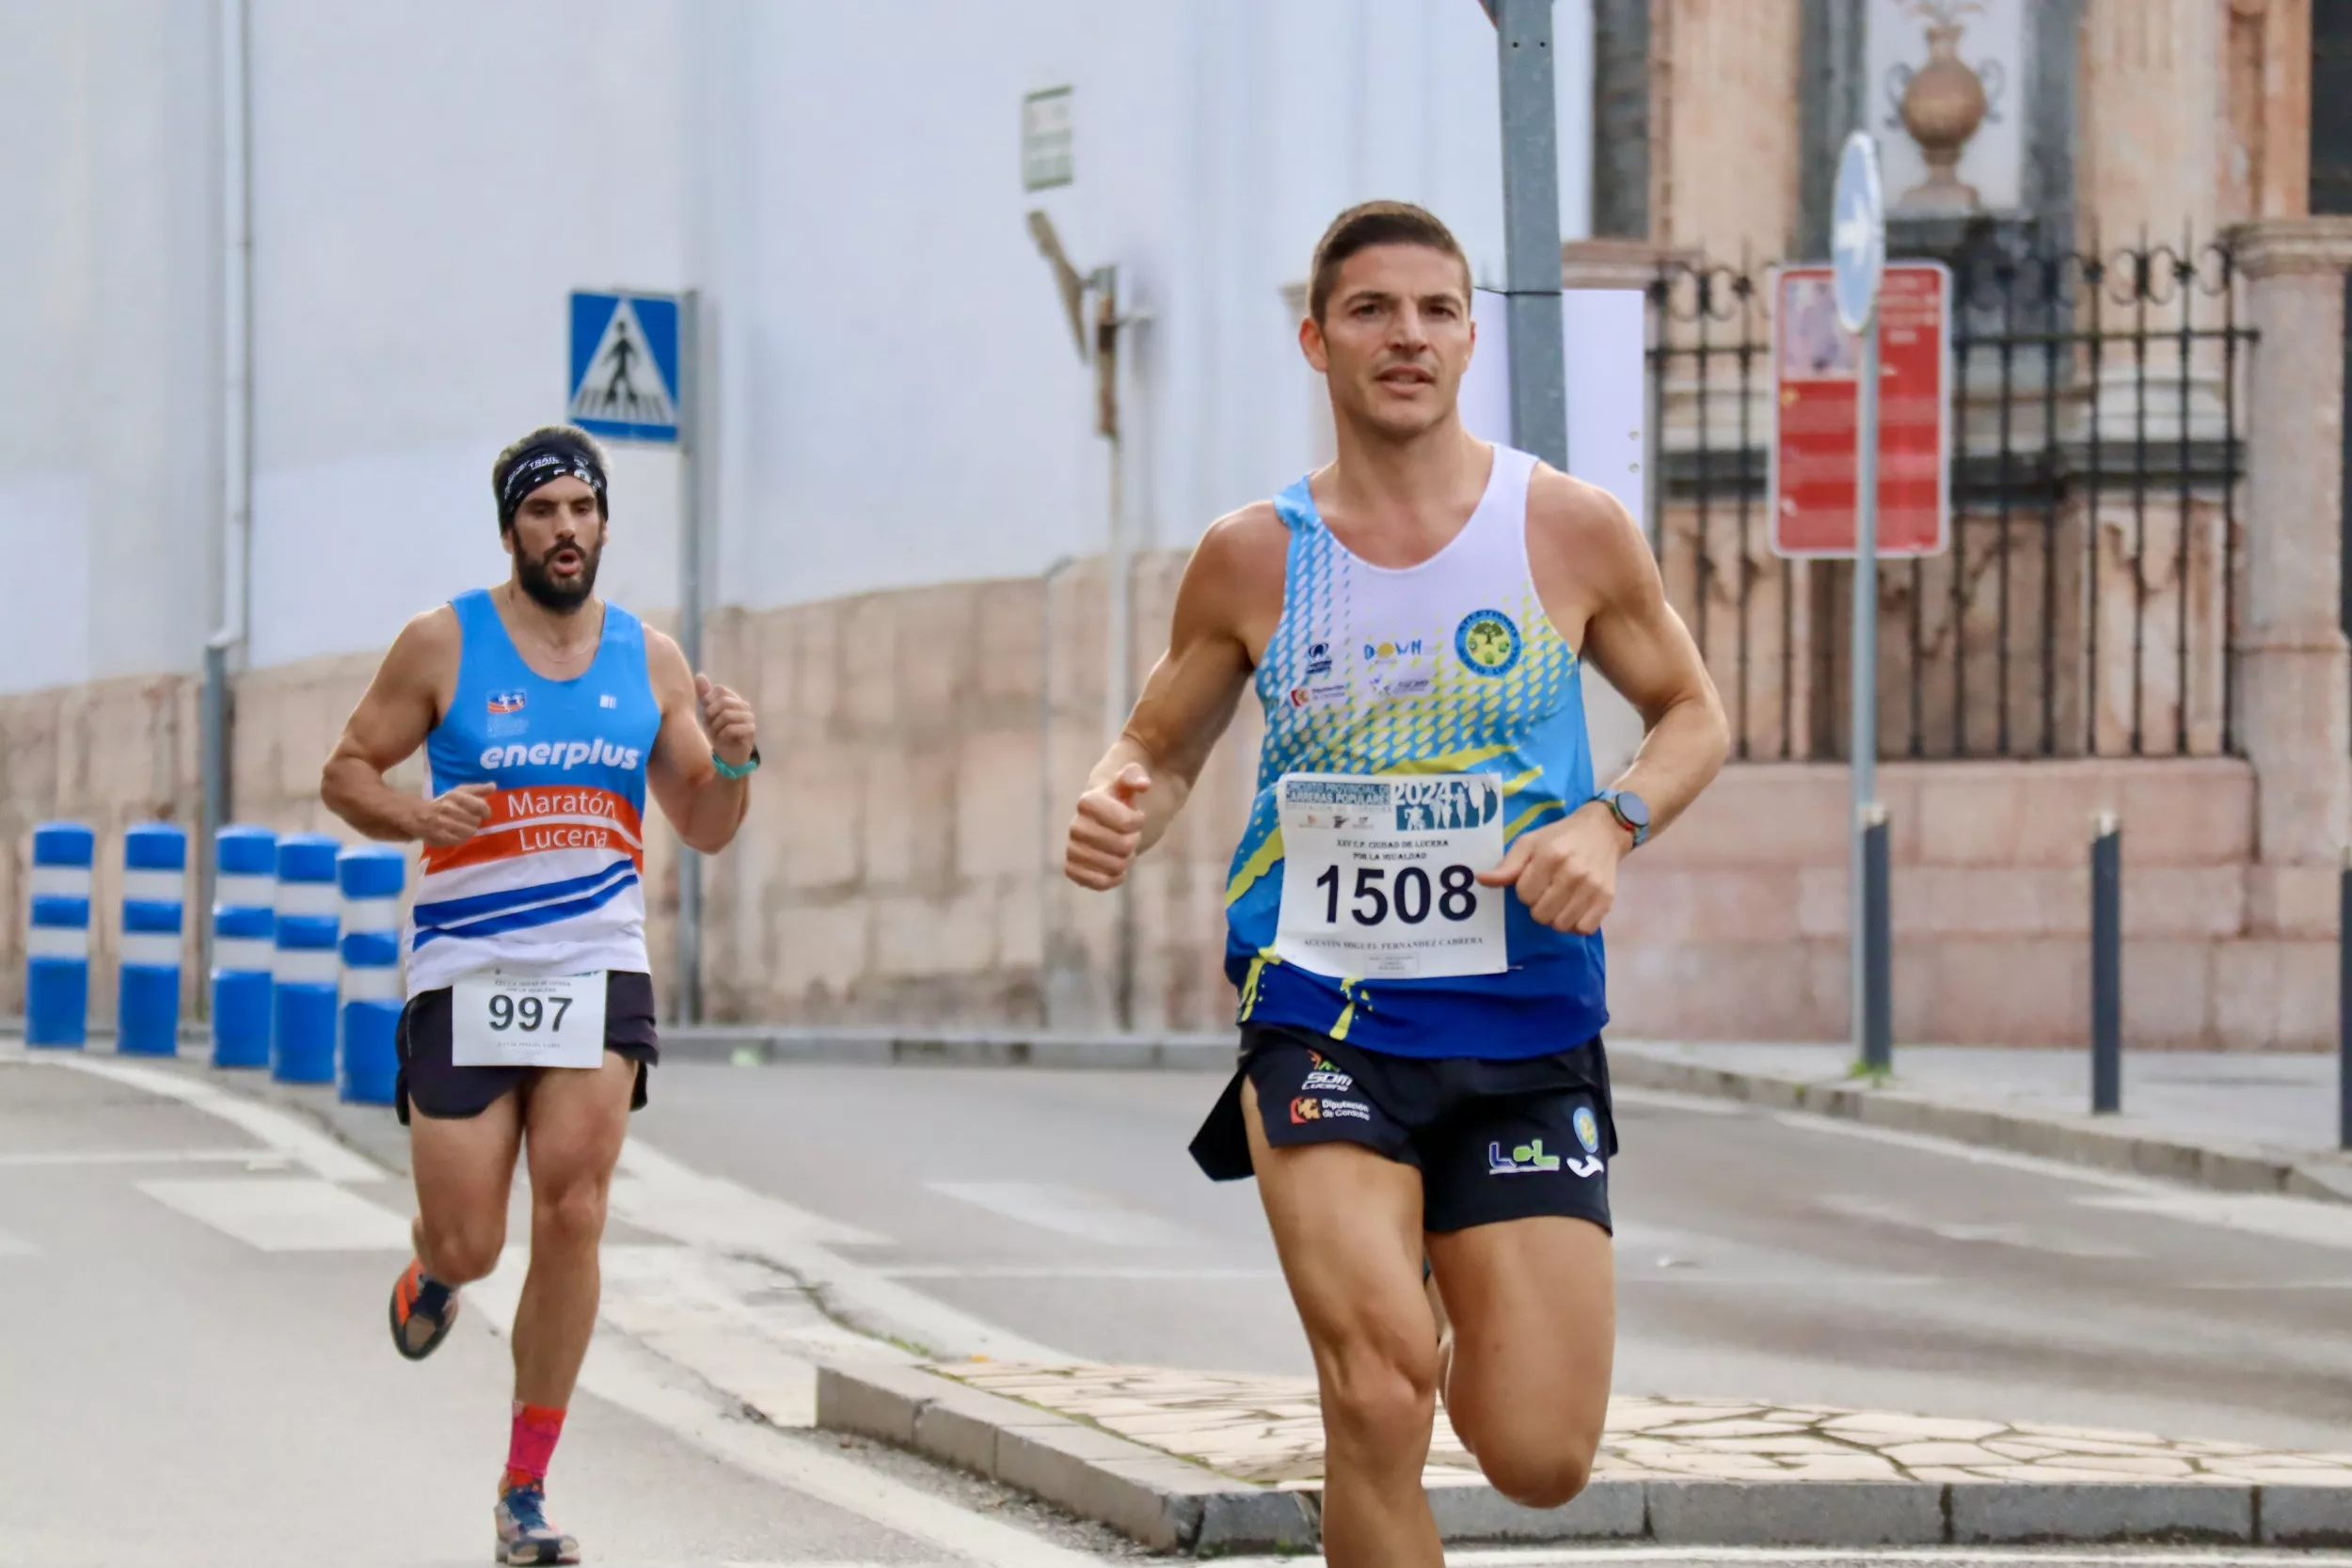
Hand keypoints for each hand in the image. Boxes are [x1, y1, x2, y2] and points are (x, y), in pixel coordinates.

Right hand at [413, 783, 493, 847]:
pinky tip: (457, 834)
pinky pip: (460, 840)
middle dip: (474, 821)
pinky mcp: (440, 836)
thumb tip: (493, 785)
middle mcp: (449, 808)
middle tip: (468, 820)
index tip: (485, 814)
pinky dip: (461, 838)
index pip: (479, 805)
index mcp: (455, 796)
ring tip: (462, 827)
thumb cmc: (443, 803)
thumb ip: (477, 789)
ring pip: (470, 831)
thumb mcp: (459, 792)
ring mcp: (443, 823)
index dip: (485, 811)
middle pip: (476, 820)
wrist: (418, 815)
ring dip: (469, 830)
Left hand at [696, 673, 757, 767]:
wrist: (728, 756)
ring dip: (716, 727)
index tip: (707, 713)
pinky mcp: (751, 730)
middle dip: (711, 715)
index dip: (709, 701)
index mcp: (734, 699)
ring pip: (726, 715)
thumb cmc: (718, 733)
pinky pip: (731, 728)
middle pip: (722, 702)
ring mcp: (749, 717)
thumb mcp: (708, 713)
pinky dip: (722, 735)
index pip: (720, 690)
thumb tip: (699, 675)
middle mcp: (744, 706)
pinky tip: (723, 740)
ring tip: (717, 734)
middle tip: (711, 726)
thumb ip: (705, 695)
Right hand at [1065, 764, 1150, 889]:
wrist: (1117, 814)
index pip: (1123, 822)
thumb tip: (1142, 783)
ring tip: (1123, 851)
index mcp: (1088, 802)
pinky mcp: (1075, 866)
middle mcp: (1077, 825)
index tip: (1138, 815)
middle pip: (1117, 845)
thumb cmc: (1127, 795)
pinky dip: (1106, 880)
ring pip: (1104, 866)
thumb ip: (1135, 775)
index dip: (1135, 822)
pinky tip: (1117, 870)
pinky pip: (1085, 880)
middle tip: (1131, 834)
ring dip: (1122, 862)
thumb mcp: (1133, 779)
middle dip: (1131, 842)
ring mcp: (1074, 847)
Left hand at [1475, 801, 1629, 933]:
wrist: (1602, 831)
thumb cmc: (1559, 838)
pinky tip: (1574, 909)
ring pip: (1561, 925)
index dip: (1525, 891)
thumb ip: (1507, 865)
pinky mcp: (1607, 900)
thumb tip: (1482, 880)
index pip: (1524, 895)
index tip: (1534, 880)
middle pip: (1541, 914)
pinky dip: (1575, 924)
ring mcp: (1592, 888)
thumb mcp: (1529, 843)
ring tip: (1560, 900)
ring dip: (1555, 917)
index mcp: (1550, 857)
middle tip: (1547, 891)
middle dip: (1538, 906)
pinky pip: (1583, 929)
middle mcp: (1573, 873)